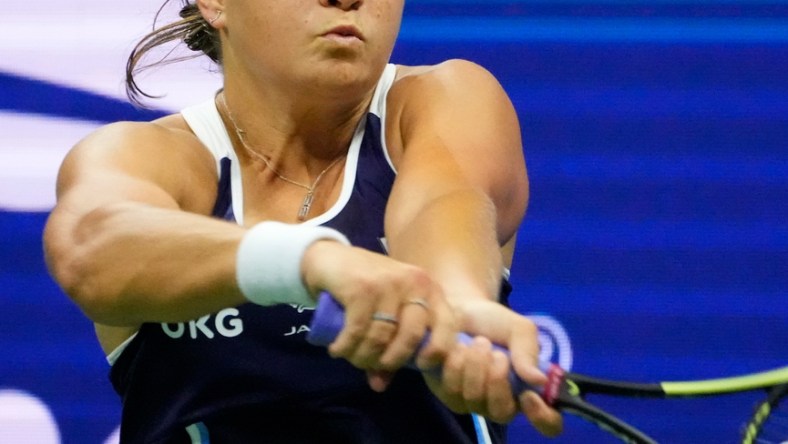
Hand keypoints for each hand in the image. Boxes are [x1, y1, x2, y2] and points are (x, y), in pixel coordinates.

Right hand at [301, 240, 457, 390]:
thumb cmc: (364, 288)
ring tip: (349, 356)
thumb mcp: (385, 313)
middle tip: (371, 364)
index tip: (418, 365)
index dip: (437, 352)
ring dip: (362, 355)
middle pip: (413, 336)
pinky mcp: (362, 287)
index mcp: (429, 289)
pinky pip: (358, 330)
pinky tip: (337, 349)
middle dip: (390, 360)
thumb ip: (387, 347)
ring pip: (382, 337)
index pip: (448, 325)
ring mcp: (388, 283)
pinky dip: (346, 346)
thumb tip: (380, 386)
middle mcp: (414, 283)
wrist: (330, 258)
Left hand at [421, 298, 562, 436]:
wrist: (460, 309)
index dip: (542, 416)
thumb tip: (539, 380)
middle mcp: (502, 403)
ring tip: (476, 342)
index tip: (528, 395)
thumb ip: (528, 352)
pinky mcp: (449, 395)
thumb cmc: (494, 322)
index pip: (548, 422)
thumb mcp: (518, 329)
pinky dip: (456, 365)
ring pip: (474, 399)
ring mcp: (474, 403)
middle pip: (502, 413)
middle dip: (497, 379)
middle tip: (495, 352)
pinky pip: (452, 392)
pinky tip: (458, 349)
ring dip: (475, 366)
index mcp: (528, 390)